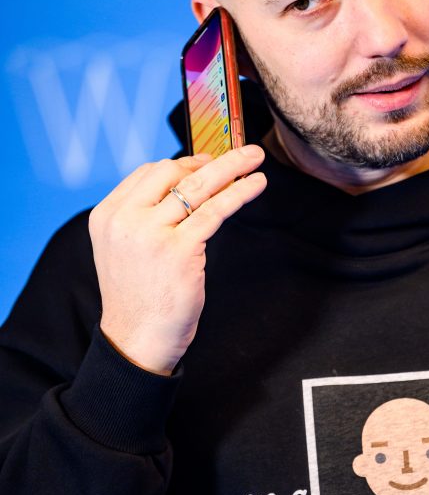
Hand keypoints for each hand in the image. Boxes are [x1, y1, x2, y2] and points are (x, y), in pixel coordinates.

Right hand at [89, 146, 265, 374]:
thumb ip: (144, 218)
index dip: (181, 163)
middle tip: (238, 155)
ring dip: (231, 167)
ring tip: (254, 158)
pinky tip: (255, 185)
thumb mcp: (125, 249)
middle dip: (209, 161)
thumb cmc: (139, 298)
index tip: (206, 162)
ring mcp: (151, 234)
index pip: (147, 173)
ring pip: (197, 186)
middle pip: (171, 172)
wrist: (137, 339)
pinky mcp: (180, 250)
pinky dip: (239, 193)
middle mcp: (125, 220)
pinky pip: (216, 211)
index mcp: (107, 215)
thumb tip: (187, 187)